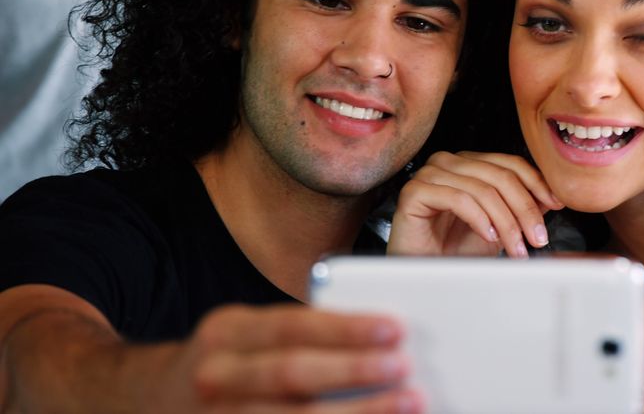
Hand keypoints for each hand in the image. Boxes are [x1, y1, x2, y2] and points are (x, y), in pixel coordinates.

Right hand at [158, 304, 419, 412]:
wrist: (149, 401)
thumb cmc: (224, 363)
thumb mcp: (246, 333)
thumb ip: (299, 333)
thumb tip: (379, 336)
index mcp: (228, 333)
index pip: (292, 326)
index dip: (345, 328)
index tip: (394, 328)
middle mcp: (217, 377)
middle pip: (292, 374)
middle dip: (354, 371)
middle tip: (406, 367)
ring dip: (356, 413)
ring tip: (407, 403)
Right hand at [388, 151, 561, 257]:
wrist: (424, 270)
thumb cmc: (455, 248)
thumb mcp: (500, 225)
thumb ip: (521, 206)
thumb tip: (554, 196)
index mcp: (470, 163)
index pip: (511, 164)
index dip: (537, 183)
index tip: (557, 205)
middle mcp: (450, 162)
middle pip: (500, 176)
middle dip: (525, 209)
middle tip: (537, 238)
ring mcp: (430, 173)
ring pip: (482, 189)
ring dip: (506, 221)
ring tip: (516, 247)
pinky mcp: (414, 191)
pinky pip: (456, 198)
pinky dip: (479, 218)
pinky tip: (488, 236)